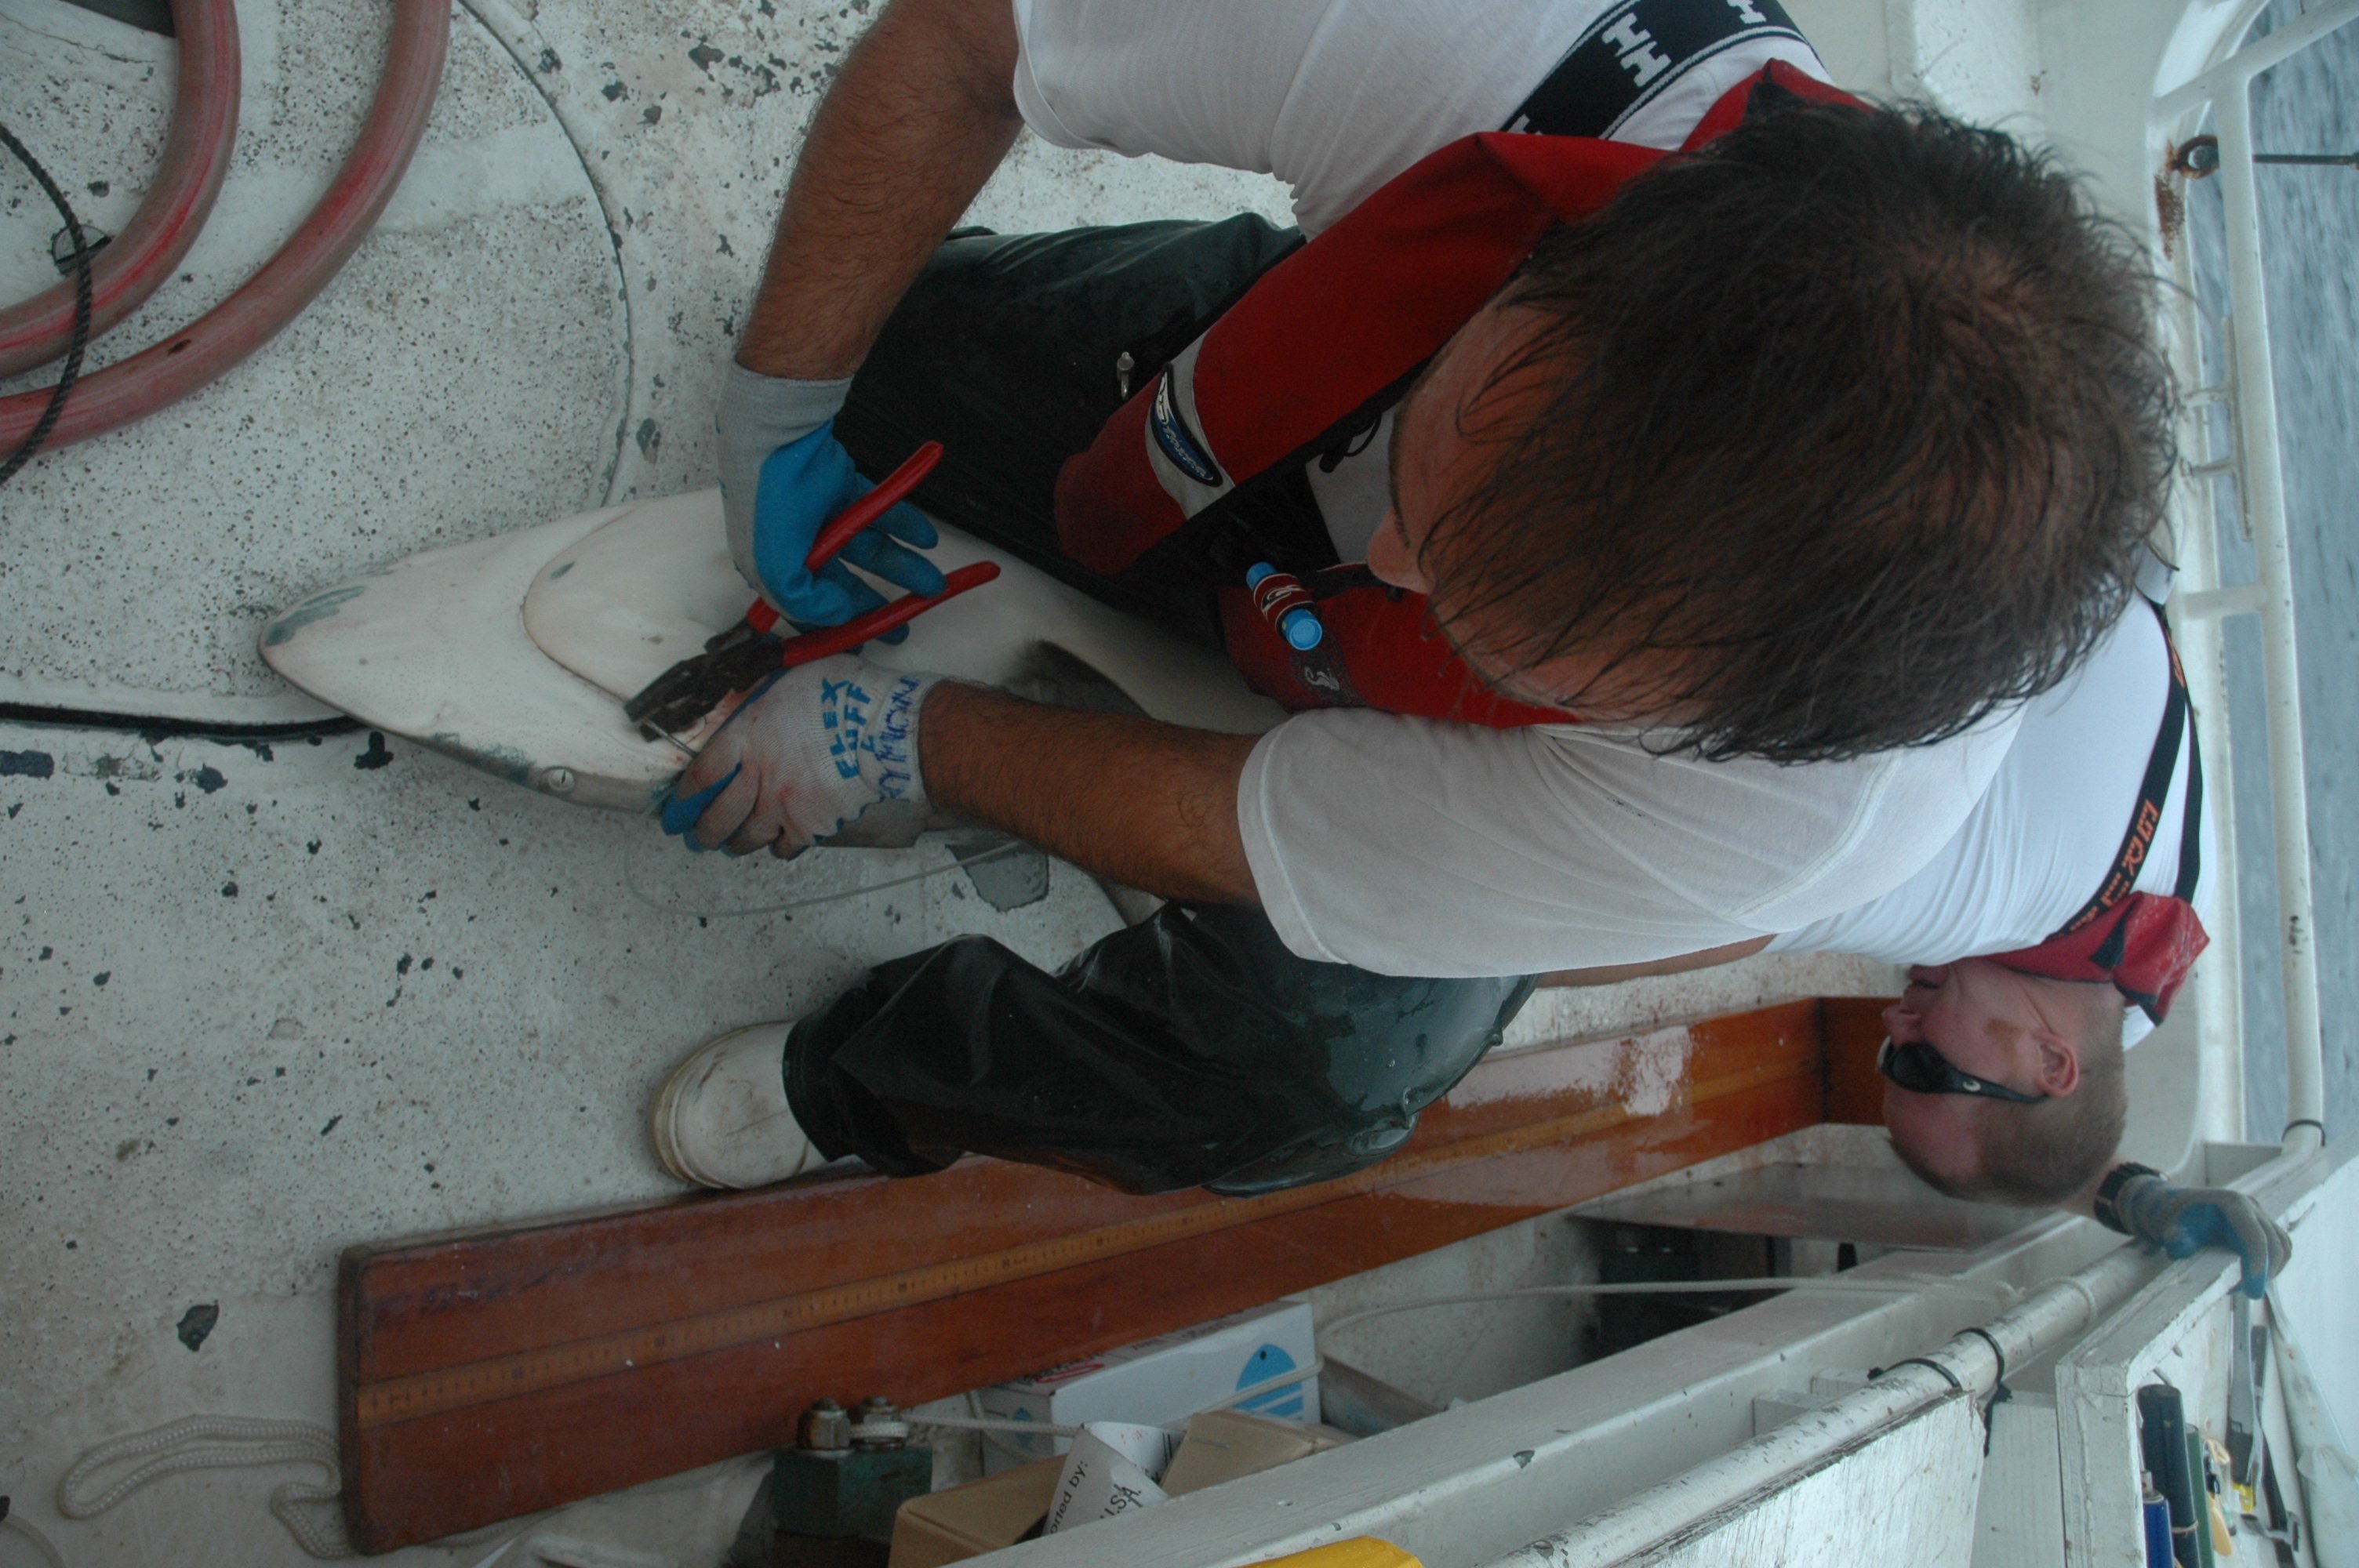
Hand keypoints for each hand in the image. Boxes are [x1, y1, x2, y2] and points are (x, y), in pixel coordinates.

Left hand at [659, 655, 939, 856]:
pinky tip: (778, 841)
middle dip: (702, 832)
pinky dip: (778, 846)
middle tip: (696, 837)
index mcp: (746, 737)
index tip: (677, 810)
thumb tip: (748, 689)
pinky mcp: (810, 825)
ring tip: (731, 844)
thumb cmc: (842, 694)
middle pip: (716, 817)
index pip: (701, 776)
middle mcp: (758, 776)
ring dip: (735, 843)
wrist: (880, 728)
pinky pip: (784, 847)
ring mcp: (782, 805)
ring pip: (746, 837)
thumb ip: (760, 690)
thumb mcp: (788, 675)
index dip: (683, 799)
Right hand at [716, 364, 944, 630]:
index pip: (809, 609)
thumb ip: (805, 600)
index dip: (838, 628)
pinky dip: (905, 524)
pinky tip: (926, 539)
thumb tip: (840, 614)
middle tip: (905, 625)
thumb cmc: (766, 501)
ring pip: (869, 550)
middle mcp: (798, 546)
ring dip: (902, 567)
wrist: (777, 435)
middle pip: (845, 583)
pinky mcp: (843, 489)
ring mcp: (823, 517)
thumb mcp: (776, 567)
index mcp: (775, 569)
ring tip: (934, 585)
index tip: (868, 643)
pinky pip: (880, 512)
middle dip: (876, 606)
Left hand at [2116, 1172, 2292, 1298]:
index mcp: (2232, 1204)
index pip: (2255, 1236)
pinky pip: (2280, 1247)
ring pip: (2282, 1246)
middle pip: (2275, 1243)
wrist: (2177, 1206)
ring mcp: (2260, 1216)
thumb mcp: (2171, 1229)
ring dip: (2272, 1270)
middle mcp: (2252, 1207)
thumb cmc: (2175, 1219)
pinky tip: (2252, 1278)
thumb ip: (2176, 1240)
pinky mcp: (2263, 1227)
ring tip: (2247, 1287)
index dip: (2258, 1263)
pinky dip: (2273, 1265)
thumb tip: (2182, 1250)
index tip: (2253, 1290)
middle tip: (2249, 1294)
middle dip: (2266, 1272)